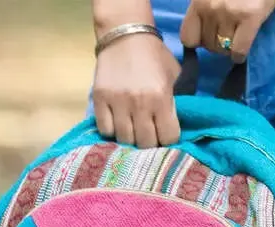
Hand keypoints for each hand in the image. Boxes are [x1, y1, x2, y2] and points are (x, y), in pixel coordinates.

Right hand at [92, 33, 181, 148]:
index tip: (164, 133)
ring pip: (125, 139)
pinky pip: (105, 130)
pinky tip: (117, 122)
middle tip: (147, 133)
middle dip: (149, 141)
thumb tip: (172, 127)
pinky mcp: (100, 100)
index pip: (168, 138)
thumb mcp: (173, 76)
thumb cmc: (153, 56)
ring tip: (132, 128)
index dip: (168, 138)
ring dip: (130, 137)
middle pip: (145, 143)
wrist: (125, 34)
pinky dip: (112, 130)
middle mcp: (139, 103)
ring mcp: (117, 103)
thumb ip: (174, 102)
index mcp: (161, 97)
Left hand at [181, 0, 274, 61]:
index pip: (187, 37)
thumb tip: (203, 35)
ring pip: (223, 50)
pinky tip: (243, 51)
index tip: (208, 36)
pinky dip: (240, 55)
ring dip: (230, 49)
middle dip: (217, 44)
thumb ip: (206, 7)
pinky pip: (238, 50)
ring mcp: (229, 12)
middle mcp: (210, 6)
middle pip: (207, 45)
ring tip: (237, 37)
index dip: (199, 41)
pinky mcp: (249, 16)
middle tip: (229, 35)